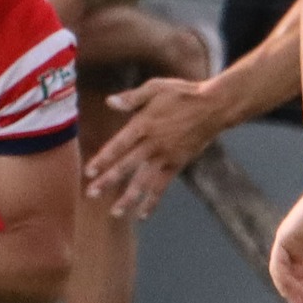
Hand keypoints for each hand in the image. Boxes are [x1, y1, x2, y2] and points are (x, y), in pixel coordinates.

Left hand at [87, 78, 223, 218]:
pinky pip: (162, 186)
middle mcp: (153, 144)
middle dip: (108, 181)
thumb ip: (132, 97)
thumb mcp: (156, 87)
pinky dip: (152, 201)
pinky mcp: (177, 164)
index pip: (119, 145)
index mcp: (144, 124)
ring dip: (128, 198)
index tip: (88, 171)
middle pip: (127, 166)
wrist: (214, 107)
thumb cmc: (183, 94)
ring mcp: (165, 156)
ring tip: (115, 212)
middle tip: (91, 194)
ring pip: (144, 181)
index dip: (103, 159)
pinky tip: (142, 215)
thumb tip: (109, 101)